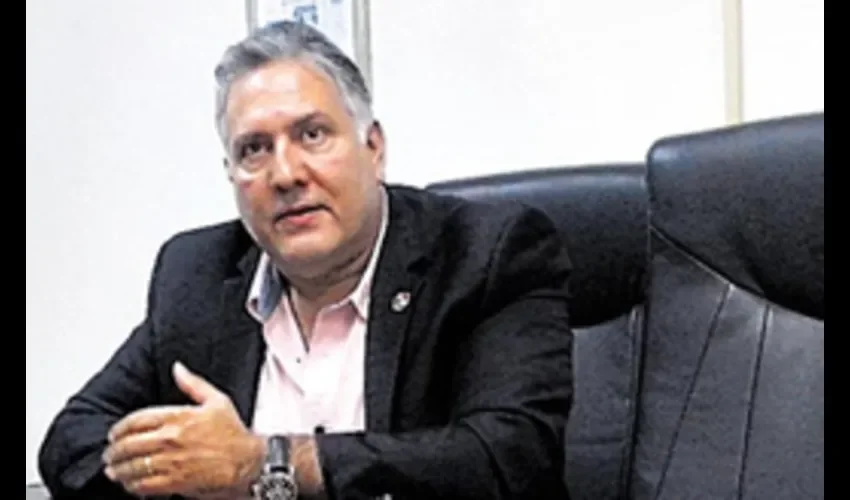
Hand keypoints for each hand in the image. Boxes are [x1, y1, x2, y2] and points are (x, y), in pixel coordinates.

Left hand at [102, 362, 265, 498]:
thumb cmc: (233, 432)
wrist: (247, 460)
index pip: (136, 421)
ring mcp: (171, 461)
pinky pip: (145, 485)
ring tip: (114, 471)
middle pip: (129, 445)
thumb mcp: (216, 400)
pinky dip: (133, 486)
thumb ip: (193, 383)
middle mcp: (170, 439)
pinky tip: (131, 484)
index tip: (114, 434)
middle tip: (109, 454)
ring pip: (133, 466)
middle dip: (114, 451)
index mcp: (177, 417)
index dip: (119, 428)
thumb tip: (178, 368)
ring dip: (119, 470)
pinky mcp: (176, 482)